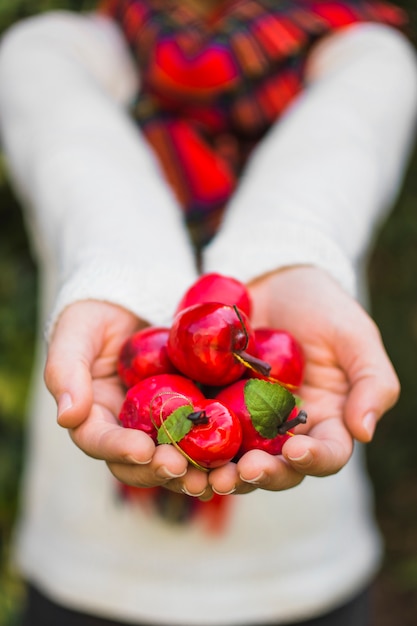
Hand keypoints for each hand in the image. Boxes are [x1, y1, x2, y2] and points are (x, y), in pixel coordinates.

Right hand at [44, 300, 210, 496]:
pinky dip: (217, 452)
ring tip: (213, 477)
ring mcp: (160, 426)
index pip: (99, 441)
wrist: (134, 303)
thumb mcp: (76, 334)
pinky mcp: (190, 415)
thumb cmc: (96, 316)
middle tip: (182, 468)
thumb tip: (67, 416)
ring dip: (192, 473)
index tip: (143, 449)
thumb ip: (66, 371)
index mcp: (94, 417)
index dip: (119, 449)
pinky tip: (236, 459)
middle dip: (159, 469)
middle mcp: (127, 430)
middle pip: (139, 463)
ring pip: (174, 460)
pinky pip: (203, 438)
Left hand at [207, 266, 399, 495]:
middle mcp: (286, 430)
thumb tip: (365, 433)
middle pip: (278, 467)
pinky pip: (202, 428)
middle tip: (243, 471)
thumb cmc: (321, 305)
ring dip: (221, 472)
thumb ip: (371, 381)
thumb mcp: (354, 335)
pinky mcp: (213, 403)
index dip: (314, 459)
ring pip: (236, 458)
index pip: (327, 453)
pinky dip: (190, 443)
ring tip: (205, 475)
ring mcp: (247, 420)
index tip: (295, 450)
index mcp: (326, 420)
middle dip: (262, 474)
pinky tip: (176, 446)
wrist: (273, 278)